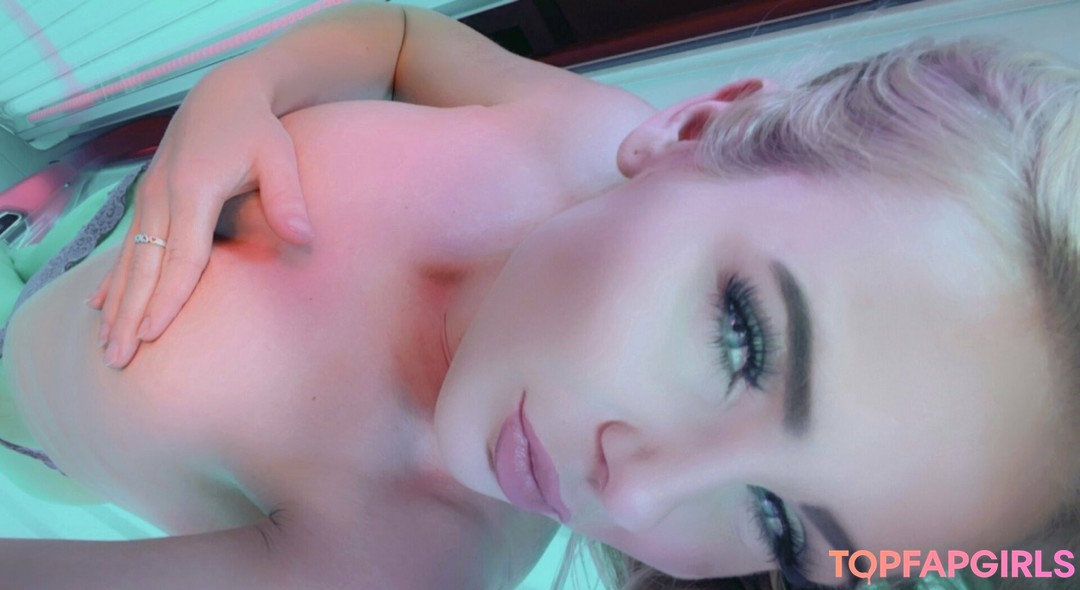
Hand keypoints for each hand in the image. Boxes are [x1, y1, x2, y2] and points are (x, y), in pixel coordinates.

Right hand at [90, 67, 312, 368]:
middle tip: (119, 359)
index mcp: (193, 189)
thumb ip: (288, 198)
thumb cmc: (259, 128)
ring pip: (129, 261)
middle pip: (144, 266)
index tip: (154, 335)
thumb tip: (304, 238)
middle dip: (131, 314)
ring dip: (117, 304)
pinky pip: (127, 247)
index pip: (181, 256)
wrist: (227, 92)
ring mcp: (150, 197)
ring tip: (106, 346)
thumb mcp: (279, 155)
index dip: (169, 297)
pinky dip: (113, 279)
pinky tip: (100, 306)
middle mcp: (162, 195)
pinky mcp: (149, 198)